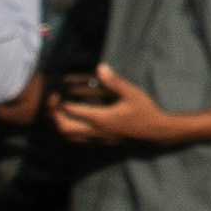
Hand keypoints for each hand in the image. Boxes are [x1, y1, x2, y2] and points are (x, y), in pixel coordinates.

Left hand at [58, 62, 180, 148]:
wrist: (156, 132)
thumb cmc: (145, 111)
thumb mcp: (132, 93)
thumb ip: (114, 82)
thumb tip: (100, 68)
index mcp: (101, 118)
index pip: (71, 111)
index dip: (59, 102)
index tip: (56, 92)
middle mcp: (95, 130)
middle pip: (65, 128)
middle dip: (55, 116)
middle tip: (54, 105)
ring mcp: (98, 139)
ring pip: (70, 137)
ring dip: (62, 125)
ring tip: (61, 114)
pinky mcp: (102, 143)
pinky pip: (79, 140)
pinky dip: (72, 132)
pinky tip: (75, 123)